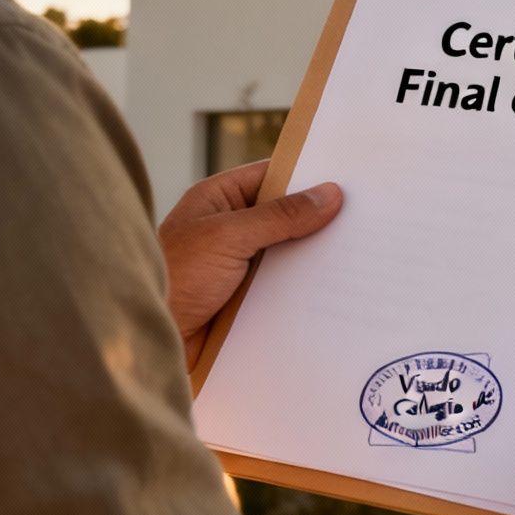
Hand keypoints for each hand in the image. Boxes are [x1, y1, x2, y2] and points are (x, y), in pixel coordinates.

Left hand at [157, 160, 342, 370]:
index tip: (349, 176)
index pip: (272, 175)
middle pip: (285, 215)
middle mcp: (229, 229)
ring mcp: (239, 265)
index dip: (308, 174)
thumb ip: (280, 215)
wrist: (150, 340)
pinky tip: (335, 289)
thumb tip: (329, 194)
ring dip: (314, 257)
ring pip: (288, 253)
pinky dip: (305, 288)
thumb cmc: (174, 279)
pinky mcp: (246, 299)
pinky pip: (284, 286)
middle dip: (319, 219)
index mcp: (217, 200)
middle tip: (365, 216)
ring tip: (360, 253)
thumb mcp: (228, 237)